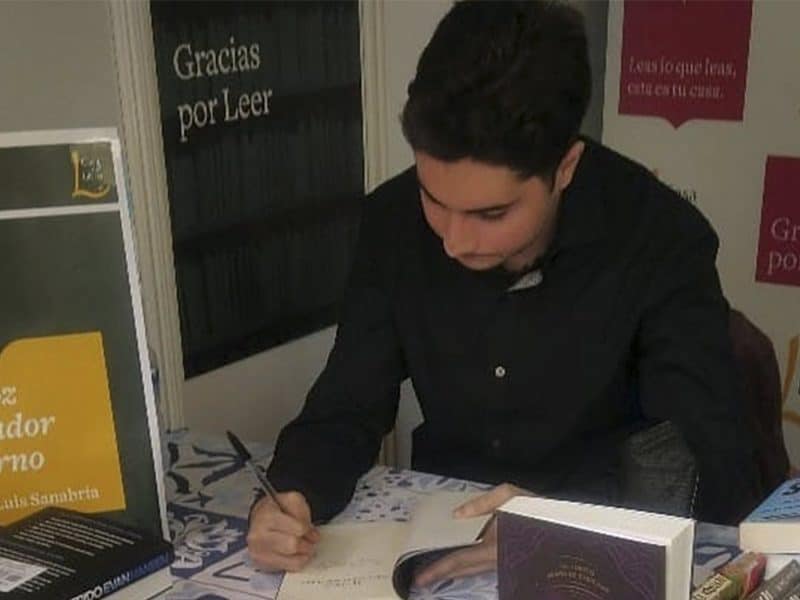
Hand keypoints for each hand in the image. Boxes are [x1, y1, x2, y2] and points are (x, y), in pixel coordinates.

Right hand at [246, 491, 320, 571]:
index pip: (298, 529)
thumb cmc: (277, 509)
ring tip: (304, 548)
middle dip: (307, 544)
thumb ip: (303, 514)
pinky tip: (296, 555)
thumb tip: (312, 535)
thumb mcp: (292, 500)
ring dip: (304, 555)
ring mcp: (258, 552)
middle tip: (311, 542)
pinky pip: (287, 568)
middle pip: (294, 546)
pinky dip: (296, 562)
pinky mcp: (261, 564)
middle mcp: (259, 535)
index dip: (309, 531)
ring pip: (292, 560)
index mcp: (267, 516)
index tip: (312, 532)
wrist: (259, 517)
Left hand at [414, 483, 530, 586]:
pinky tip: (458, 563)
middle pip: (462, 570)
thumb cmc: (536, 508)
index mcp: (494, 547)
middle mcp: (496, 559)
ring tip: (434, 572)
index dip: (439, 569)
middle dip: (441, 574)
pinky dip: (466, 566)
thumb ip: (481, 504)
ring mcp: (501, 561)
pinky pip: (480, 565)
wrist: (563, 524)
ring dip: (453, 571)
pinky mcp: (506, 558)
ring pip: (471, 569)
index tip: (422, 578)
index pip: (460, 560)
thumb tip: (458, 514)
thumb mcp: (509, 495)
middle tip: (420, 579)